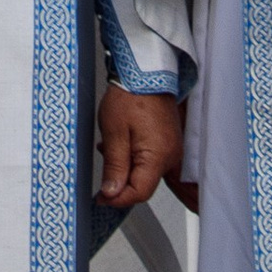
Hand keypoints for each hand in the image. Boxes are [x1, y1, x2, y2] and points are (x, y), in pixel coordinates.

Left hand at [98, 87, 181, 209]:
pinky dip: (133, 158)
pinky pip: (150, 160)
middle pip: (143, 185)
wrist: (146, 72)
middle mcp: (170, 157)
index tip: (100, 196)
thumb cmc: (131, 97)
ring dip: (125, 169)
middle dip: (120, 184)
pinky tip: (120, 145)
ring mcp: (171, 149)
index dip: (117, 199)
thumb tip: (111, 194)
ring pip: (145, 173)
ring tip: (110, 149)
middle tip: (101, 171)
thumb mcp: (114, 133)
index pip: (139, 193)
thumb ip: (115, 167)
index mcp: (158, 157)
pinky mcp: (168, 142)